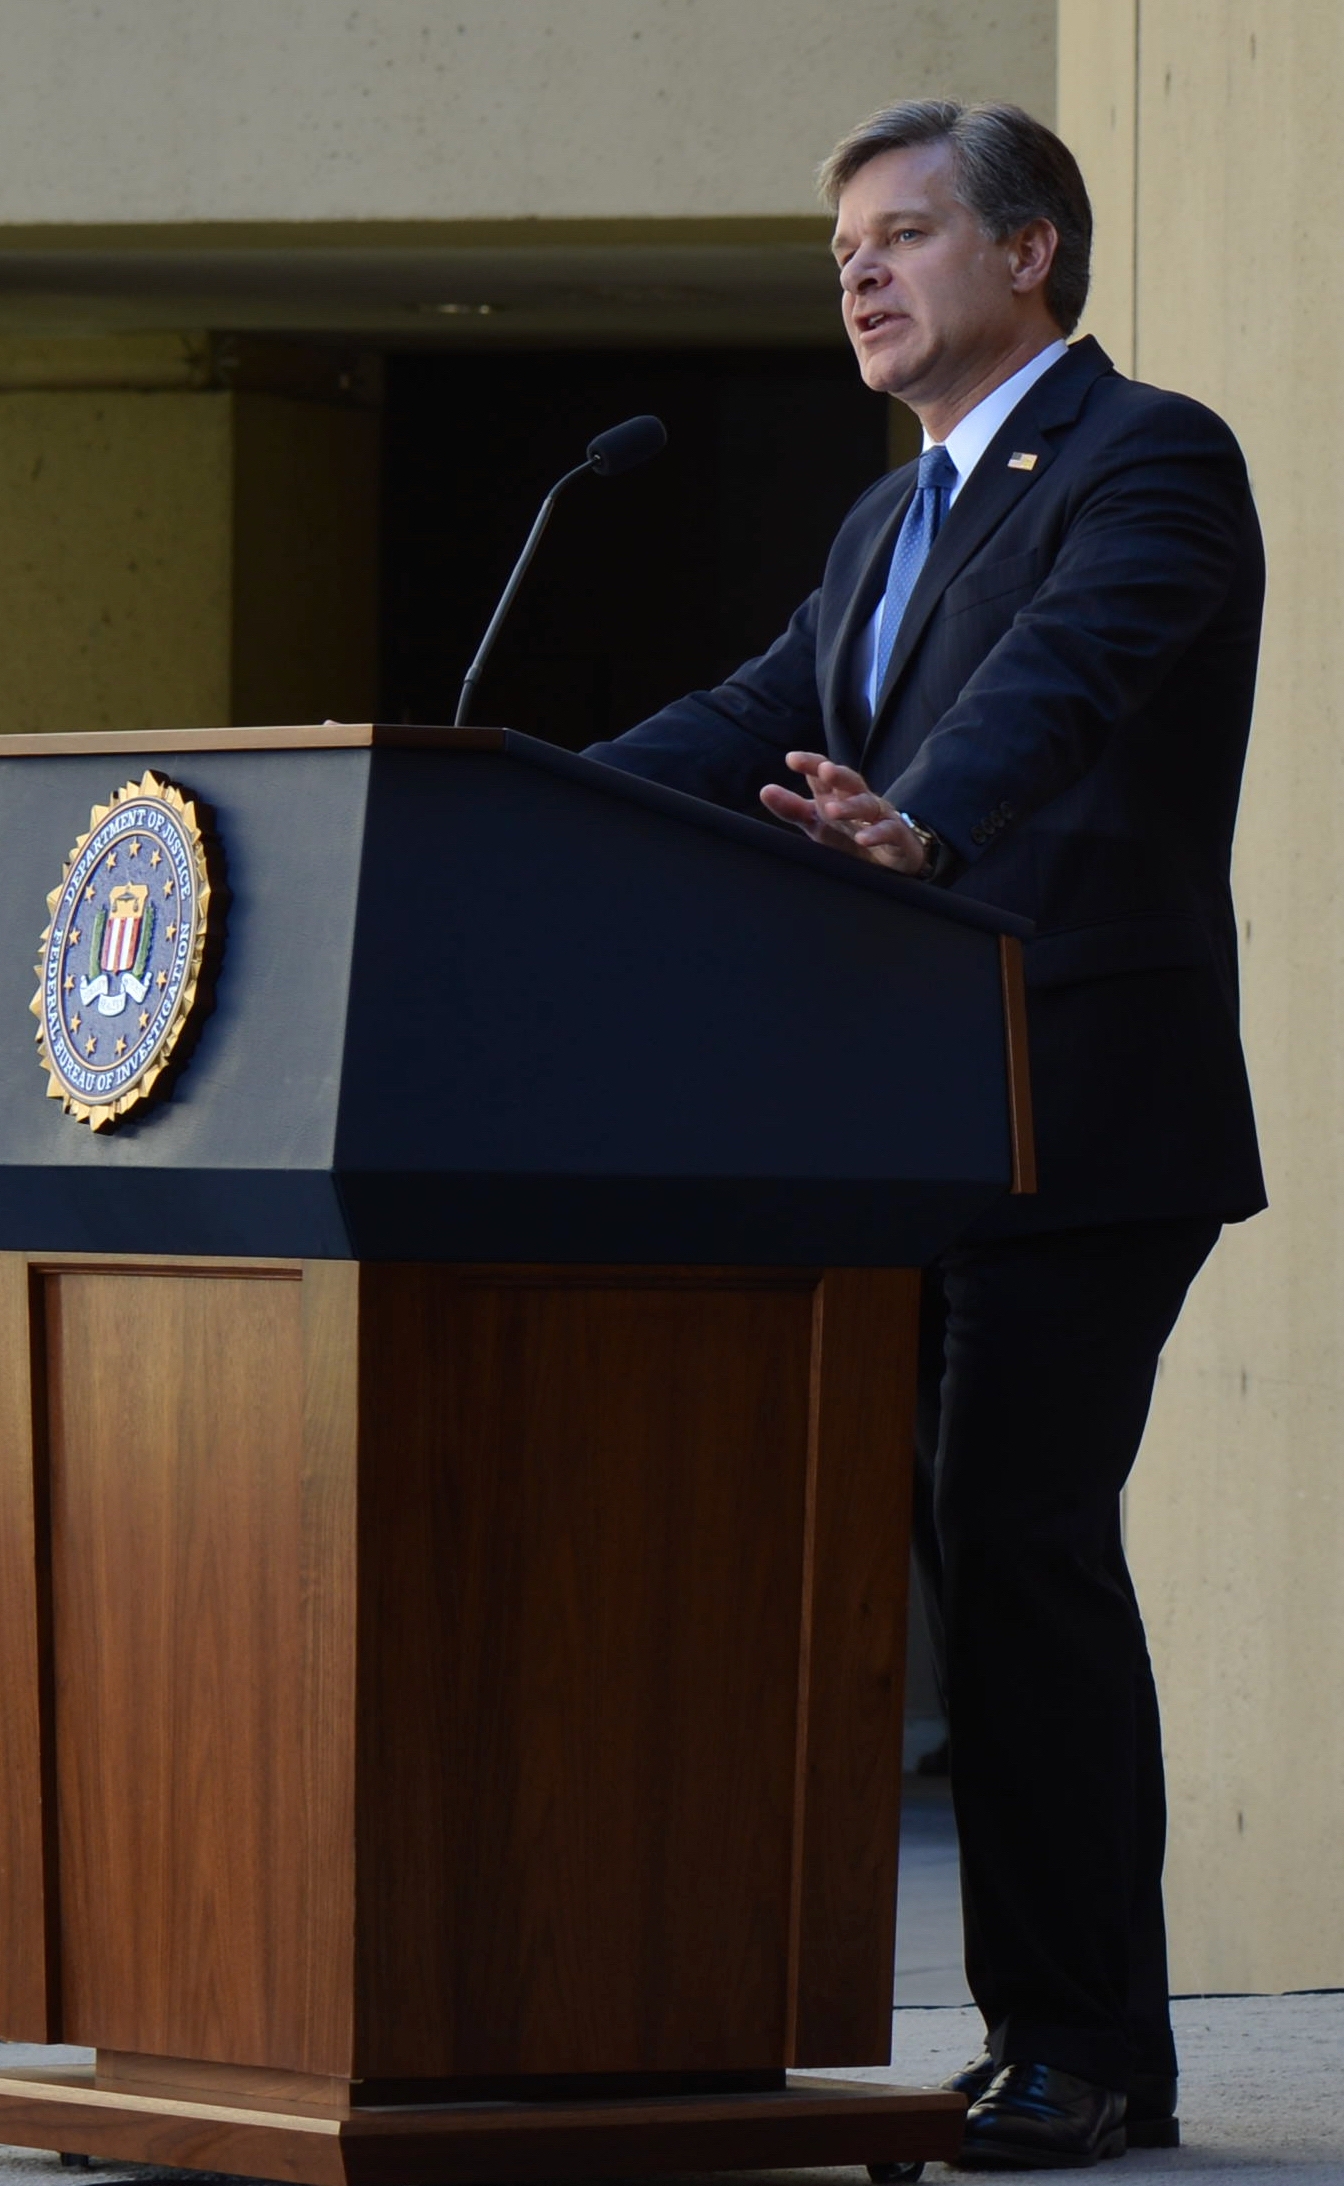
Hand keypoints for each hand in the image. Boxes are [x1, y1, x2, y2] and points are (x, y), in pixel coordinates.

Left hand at [759, 752, 931, 874]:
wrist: (890, 865)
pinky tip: (863, 838)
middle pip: (851, 781)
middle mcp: (861, 801)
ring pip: (868, 805)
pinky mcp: (899, 837)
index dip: (811, 764)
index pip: (825, 774)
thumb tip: (765, 790)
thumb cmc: (850, 838)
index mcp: (839, 795)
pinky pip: (890, 831)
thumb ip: (793, 809)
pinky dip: (877, 834)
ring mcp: (881, 817)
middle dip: (838, 774)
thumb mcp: (818, 825)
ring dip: (851, 806)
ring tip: (832, 810)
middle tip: (824, 770)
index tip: (791, 759)